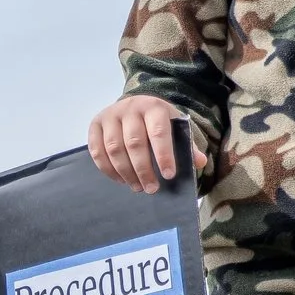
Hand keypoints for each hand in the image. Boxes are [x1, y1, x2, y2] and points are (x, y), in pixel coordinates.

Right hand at [87, 94, 206, 192]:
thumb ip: (187, 144)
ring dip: (125, 172)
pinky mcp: (95, 124)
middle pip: (134, 142)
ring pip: (114, 148)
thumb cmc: (158, 121)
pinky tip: (120, 180)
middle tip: (151, 189)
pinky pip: (97, 151)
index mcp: (154, 107)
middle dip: (143, 169)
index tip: (169, 175)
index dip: (163, 155)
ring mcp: (110, 115)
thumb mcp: (175, 127)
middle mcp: (130, 108)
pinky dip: (108, 169)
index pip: (158, 132)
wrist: (135, 105)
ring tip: (137, 187)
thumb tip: (199, 162)